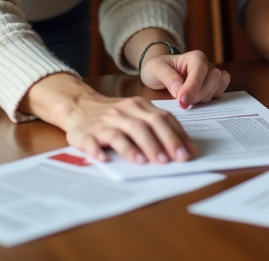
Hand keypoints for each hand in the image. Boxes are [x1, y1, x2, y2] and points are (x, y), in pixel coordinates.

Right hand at [24, 73, 201, 165]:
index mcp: (139, 105)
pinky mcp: (86, 133)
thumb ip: (154, 126)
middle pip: (147, 124)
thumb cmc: (113, 115)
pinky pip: (92, 141)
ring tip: (146, 163)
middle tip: (175, 160)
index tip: (189, 151)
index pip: (163, 118)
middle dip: (163, 142)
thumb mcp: (135, 113)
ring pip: (123, 132)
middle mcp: (124, 111)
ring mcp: (105, 122)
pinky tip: (104, 160)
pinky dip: (98, 151)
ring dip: (136, 148)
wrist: (78, 105)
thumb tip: (180, 148)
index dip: (178, 135)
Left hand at [140, 49, 230, 109]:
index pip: (199, 72)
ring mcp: (212, 76)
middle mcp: (207, 65)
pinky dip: (210, 100)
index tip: (181, 102)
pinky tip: (196, 101)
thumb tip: (179, 91)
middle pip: (212, 79)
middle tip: (181, 102)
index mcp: (195, 57)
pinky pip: (220, 93)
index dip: (191, 88)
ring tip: (186, 100)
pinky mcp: (213, 87)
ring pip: (216, 88)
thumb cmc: (158, 68)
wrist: (159, 73)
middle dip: (197, 95)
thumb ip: (168, 78)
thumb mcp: (156, 69)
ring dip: (201, 99)